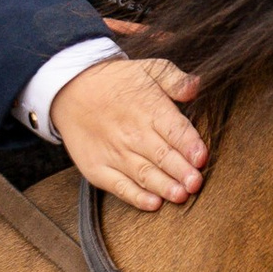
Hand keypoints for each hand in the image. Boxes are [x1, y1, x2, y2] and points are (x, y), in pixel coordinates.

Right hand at [52, 52, 206, 211]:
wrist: (71, 91)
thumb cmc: (117, 82)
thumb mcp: (148, 68)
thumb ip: (175, 79)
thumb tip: (195, 86)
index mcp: (150, 109)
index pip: (174, 129)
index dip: (189, 144)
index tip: (201, 157)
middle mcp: (133, 133)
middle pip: (162, 155)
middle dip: (181, 171)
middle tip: (196, 183)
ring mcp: (114, 153)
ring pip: (144, 174)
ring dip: (163, 186)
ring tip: (180, 195)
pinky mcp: (99, 169)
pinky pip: (119, 187)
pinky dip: (136, 197)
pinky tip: (153, 203)